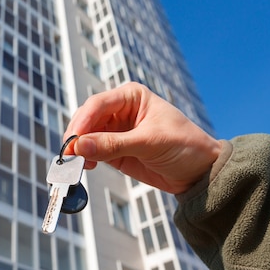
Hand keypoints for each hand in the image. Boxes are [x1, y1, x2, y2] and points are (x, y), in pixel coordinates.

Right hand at [64, 82, 221, 193]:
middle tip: (69, 155)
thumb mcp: (150, 143)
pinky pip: (92, 152)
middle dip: (77, 137)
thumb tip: (80, 147)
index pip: (98, 104)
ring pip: (86, 137)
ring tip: (75, 164)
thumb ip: (114, 145)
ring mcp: (115, 131)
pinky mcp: (114, 150)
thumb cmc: (185, 146)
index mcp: (131, 96)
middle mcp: (119, 110)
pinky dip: (84, 159)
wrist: (200, 172)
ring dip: (78, 149)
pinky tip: (85, 167)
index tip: (73, 141)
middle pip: (87, 119)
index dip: (82, 122)